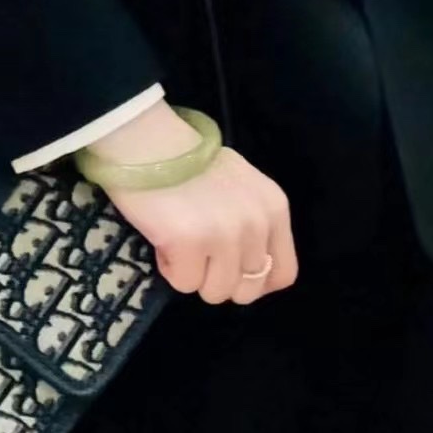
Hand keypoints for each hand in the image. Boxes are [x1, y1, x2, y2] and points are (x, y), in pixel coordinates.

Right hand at [88, 100, 298, 304]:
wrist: (149, 140)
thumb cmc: (189, 159)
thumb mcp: (240, 186)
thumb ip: (251, 221)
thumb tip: (243, 263)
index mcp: (274, 208)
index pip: (282, 273)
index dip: (254, 282)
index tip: (230, 272)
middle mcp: (256, 224)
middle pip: (247, 290)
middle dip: (219, 278)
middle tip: (198, 253)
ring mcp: (224, 236)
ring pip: (215, 292)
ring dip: (194, 274)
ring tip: (179, 241)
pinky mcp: (189, 244)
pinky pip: (184, 283)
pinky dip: (170, 267)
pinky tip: (163, 238)